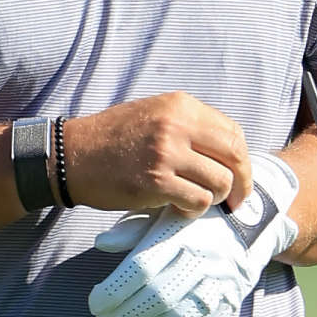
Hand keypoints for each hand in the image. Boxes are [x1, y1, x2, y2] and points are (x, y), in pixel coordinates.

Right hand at [61, 91, 252, 216]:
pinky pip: (197, 201)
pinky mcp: (156, 183)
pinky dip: (194, 210)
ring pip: (219, 182)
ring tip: (196, 201)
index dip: (243, 160)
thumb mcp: (154, 114)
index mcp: (180, 106)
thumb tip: (227, 152)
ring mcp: (166, 154)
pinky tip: (179, 208)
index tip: (240, 176)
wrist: (73, 155)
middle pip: (234, 157)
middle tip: (236, 201)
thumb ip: (189, 126)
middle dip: (242, 183)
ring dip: (214, 198)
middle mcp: (177, 125)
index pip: (232, 132)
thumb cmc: (114, 138)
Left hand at [87, 159, 299, 316]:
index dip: (114, 290)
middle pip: (157, 296)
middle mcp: (204, 258)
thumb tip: (101, 243)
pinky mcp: (229, 300)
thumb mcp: (163, 213)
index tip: (94, 301)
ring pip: (176, 315)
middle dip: (124, 314)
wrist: (250, 225)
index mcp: (183, 233)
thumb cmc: (192, 220)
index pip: (142, 268)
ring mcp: (220, 282)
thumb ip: (132, 229)